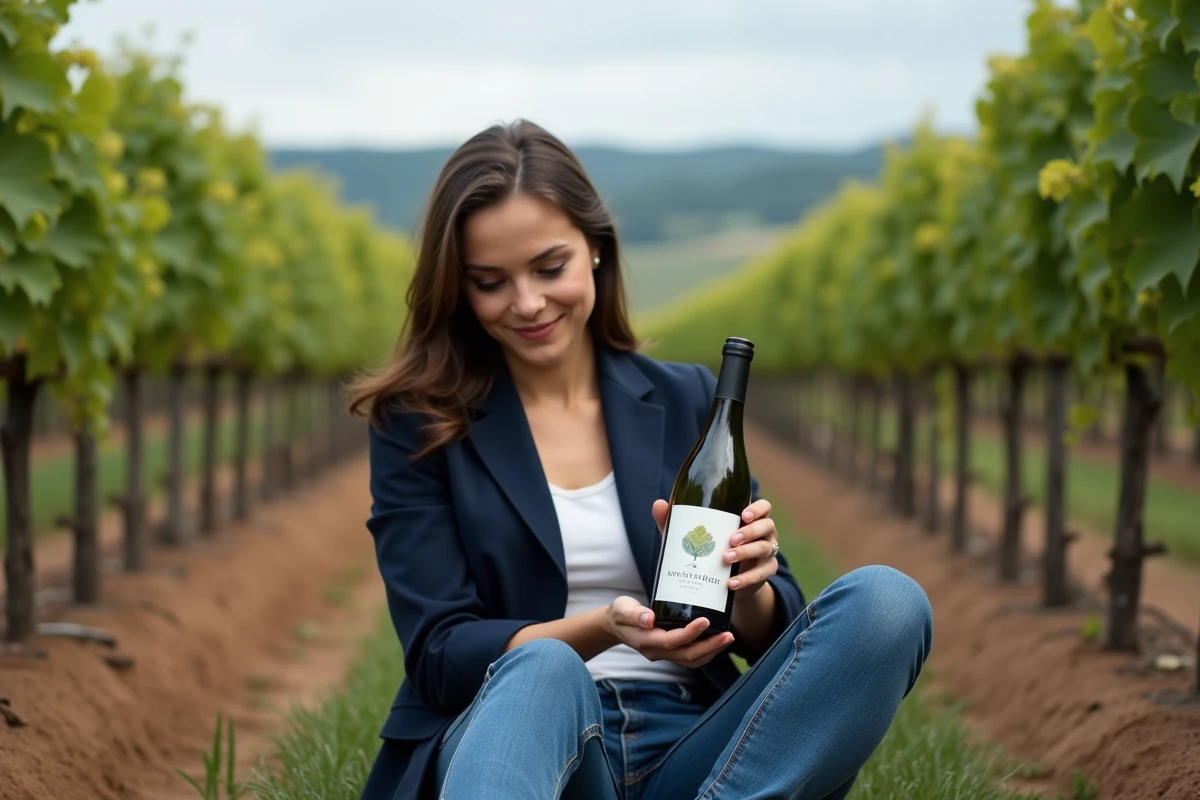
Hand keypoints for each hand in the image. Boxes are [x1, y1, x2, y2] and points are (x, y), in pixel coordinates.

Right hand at [604, 596, 734, 668]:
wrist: (616, 625)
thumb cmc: (620, 613)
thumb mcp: (622, 609)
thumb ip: (634, 614)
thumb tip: (649, 618)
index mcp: (646, 641)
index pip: (671, 641)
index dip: (690, 633)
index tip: (705, 620)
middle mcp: (656, 652)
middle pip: (687, 656)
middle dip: (710, 646)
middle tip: (728, 634)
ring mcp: (664, 655)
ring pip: (692, 660)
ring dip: (712, 651)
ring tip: (728, 637)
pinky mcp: (670, 652)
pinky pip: (691, 657)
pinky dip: (706, 651)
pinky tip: (717, 639)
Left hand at [652, 498, 778, 598]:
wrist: (728, 583)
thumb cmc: (712, 550)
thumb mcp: (696, 536)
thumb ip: (678, 521)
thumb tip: (659, 504)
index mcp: (750, 519)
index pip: (764, 507)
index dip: (757, 509)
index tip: (743, 514)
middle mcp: (764, 534)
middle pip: (767, 526)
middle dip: (749, 532)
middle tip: (730, 539)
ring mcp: (767, 553)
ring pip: (765, 548)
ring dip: (746, 553)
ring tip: (725, 559)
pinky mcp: (765, 573)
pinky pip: (762, 574)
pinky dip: (747, 579)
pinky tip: (731, 583)